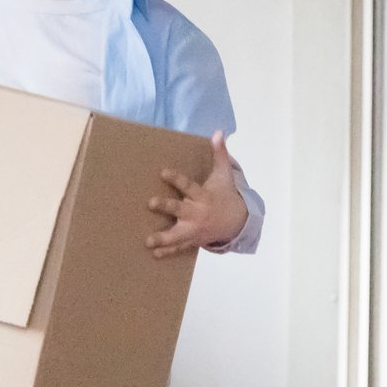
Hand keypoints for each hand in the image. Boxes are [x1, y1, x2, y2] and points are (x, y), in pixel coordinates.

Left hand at [146, 131, 249, 257]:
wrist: (237, 222)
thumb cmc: (225, 194)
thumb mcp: (224, 175)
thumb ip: (220, 154)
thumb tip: (219, 132)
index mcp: (203, 196)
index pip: (189, 186)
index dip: (176, 179)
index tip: (162, 172)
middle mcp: (197, 213)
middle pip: (180, 209)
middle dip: (166, 206)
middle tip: (151, 203)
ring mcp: (195, 228)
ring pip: (178, 233)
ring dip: (164, 237)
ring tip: (149, 240)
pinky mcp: (193, 239)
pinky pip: (180, 247)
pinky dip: (168, 251)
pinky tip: (154, 253)